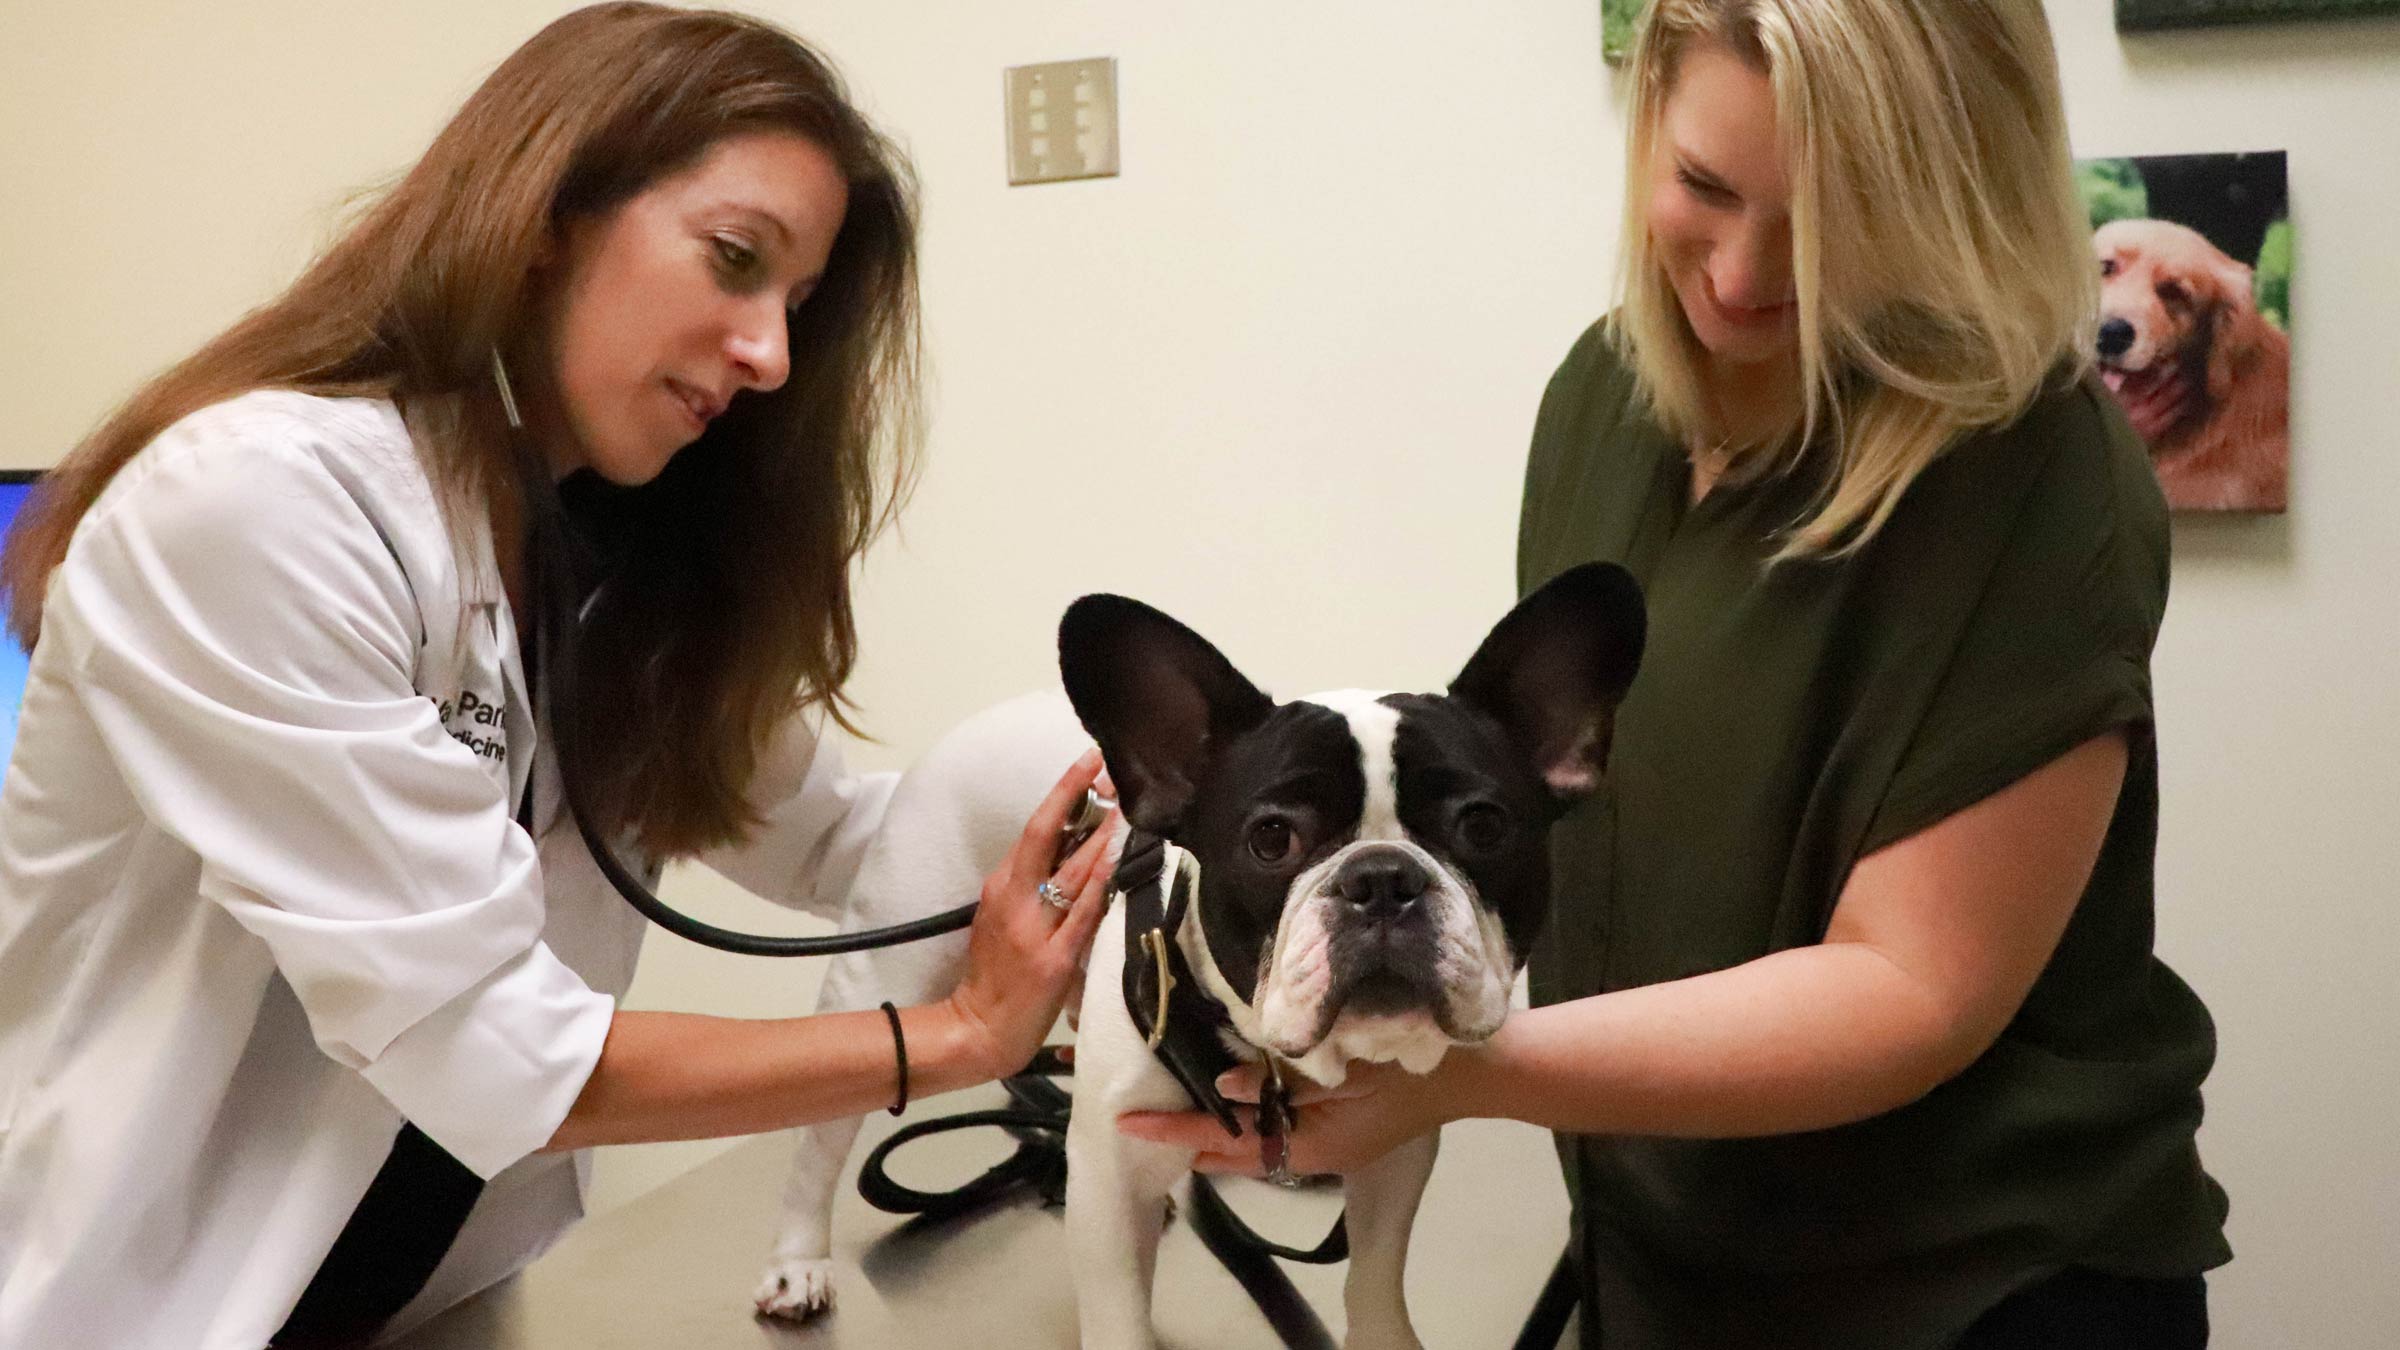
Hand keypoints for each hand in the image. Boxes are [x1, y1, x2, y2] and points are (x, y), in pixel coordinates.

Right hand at [942, 749, 1121, 1079]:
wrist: (976, 1029)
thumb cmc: (993, 975)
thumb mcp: (1002, 918)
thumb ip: (1030, 886)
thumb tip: (1073, 849)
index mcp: (1000, 886)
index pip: (1035, 828)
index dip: (1063, 792)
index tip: (1088, 762)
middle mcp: (1014, 898)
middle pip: (1048, 835)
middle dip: (1080, 797)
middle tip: (1110, 767)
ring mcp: (1034, 927)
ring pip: (1071, 870)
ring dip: (1102, 836)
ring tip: (1129, 806)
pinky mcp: (1054, 958)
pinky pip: (1084, 913)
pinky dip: (1102, 884)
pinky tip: (1121, 862)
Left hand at [1115, 1059, 1451, 1177]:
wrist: (1475, 1075)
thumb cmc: (1411, 1067)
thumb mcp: (1346, 1069)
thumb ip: (1282, 1082)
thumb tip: (1223, 1087)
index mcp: (1311, 1146)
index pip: (1226, 1141)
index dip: (1175, 1129)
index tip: (1130, 1121)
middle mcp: (1312, 1155)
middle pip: (1233, 1155)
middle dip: (1188, 1138)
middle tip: (1139, 1120)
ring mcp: (1326, 1146)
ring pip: (1254, 1146)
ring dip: (1216, 1132)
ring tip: (1171, 1112)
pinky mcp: (1337, 1131)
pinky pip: (1279, 1133)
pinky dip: (1248, 1121)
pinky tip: (1231, 1100)